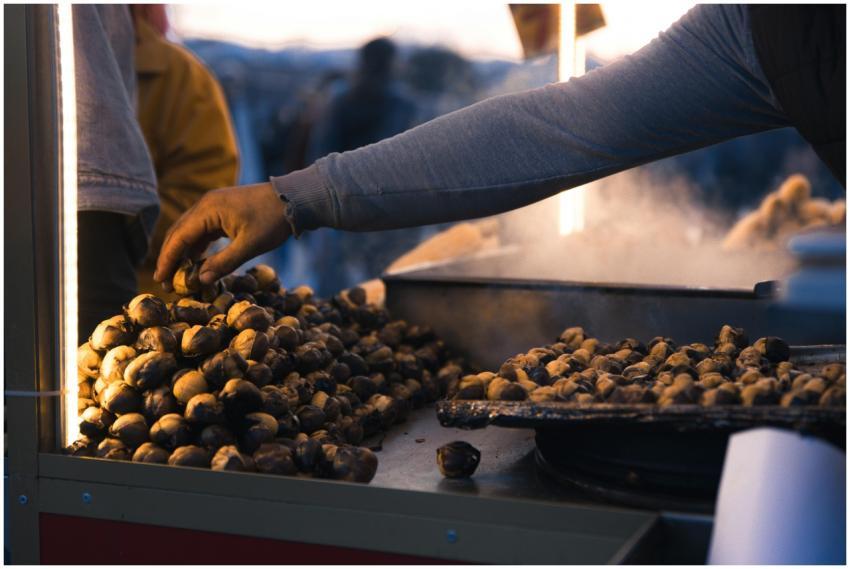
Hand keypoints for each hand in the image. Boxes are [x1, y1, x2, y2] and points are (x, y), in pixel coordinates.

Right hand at [154, 182, 290, 286]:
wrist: (293, 199)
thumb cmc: (273, 221)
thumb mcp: (250, 246)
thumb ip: (224, 263)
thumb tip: (201, 281)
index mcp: (208, 210)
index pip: (179, 237)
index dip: (168, 260)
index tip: (160, 279)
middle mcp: (205, 205)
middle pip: (179, 233)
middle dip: (170, 258)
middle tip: (165, 282)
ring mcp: (213, 206)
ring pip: (189, 232)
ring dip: (182, 253)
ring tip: (178, 277)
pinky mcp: (221, 211)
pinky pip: (202, 230)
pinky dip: (196, 247)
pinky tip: (195, 263)